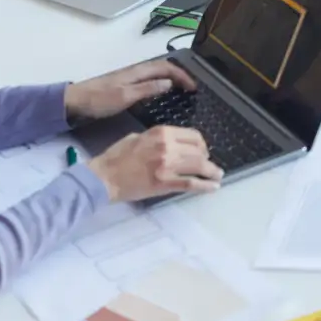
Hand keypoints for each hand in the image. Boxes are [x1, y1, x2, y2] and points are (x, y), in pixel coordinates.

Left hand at [65, 60, 195, 120]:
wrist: (74, 102)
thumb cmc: (99, 100)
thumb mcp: (125, 96)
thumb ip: (148, 89)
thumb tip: (169, 84)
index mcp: (138, 71)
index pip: (166, 68)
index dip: (182, 75)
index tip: (194, 88)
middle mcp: (135, 71)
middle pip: (163, 67)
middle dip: (179, 74)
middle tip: (190, 87)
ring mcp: (129, 77)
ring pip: (156, 72)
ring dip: (171, 78)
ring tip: (181, 89)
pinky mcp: (124, 84)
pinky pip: (149, 79)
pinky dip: (160, 82)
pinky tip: (160, 93)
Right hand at [87, 125, 222, 201]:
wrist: (102, 177)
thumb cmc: (116, 157)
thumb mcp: (137, 137)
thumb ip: (157, 138)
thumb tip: (172, 142)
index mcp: (161, 133)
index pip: (192, 136)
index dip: (201, 144)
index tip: (203, 151)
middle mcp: (168, 146)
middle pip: (199, 151)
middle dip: (207, 158)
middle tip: (210, 165)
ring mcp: (167, 165)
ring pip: (199, 166)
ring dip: (212, 171)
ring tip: (218, 176)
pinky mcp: (165, 183)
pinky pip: (191, 184)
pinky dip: (205, 186)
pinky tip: (213, 187)